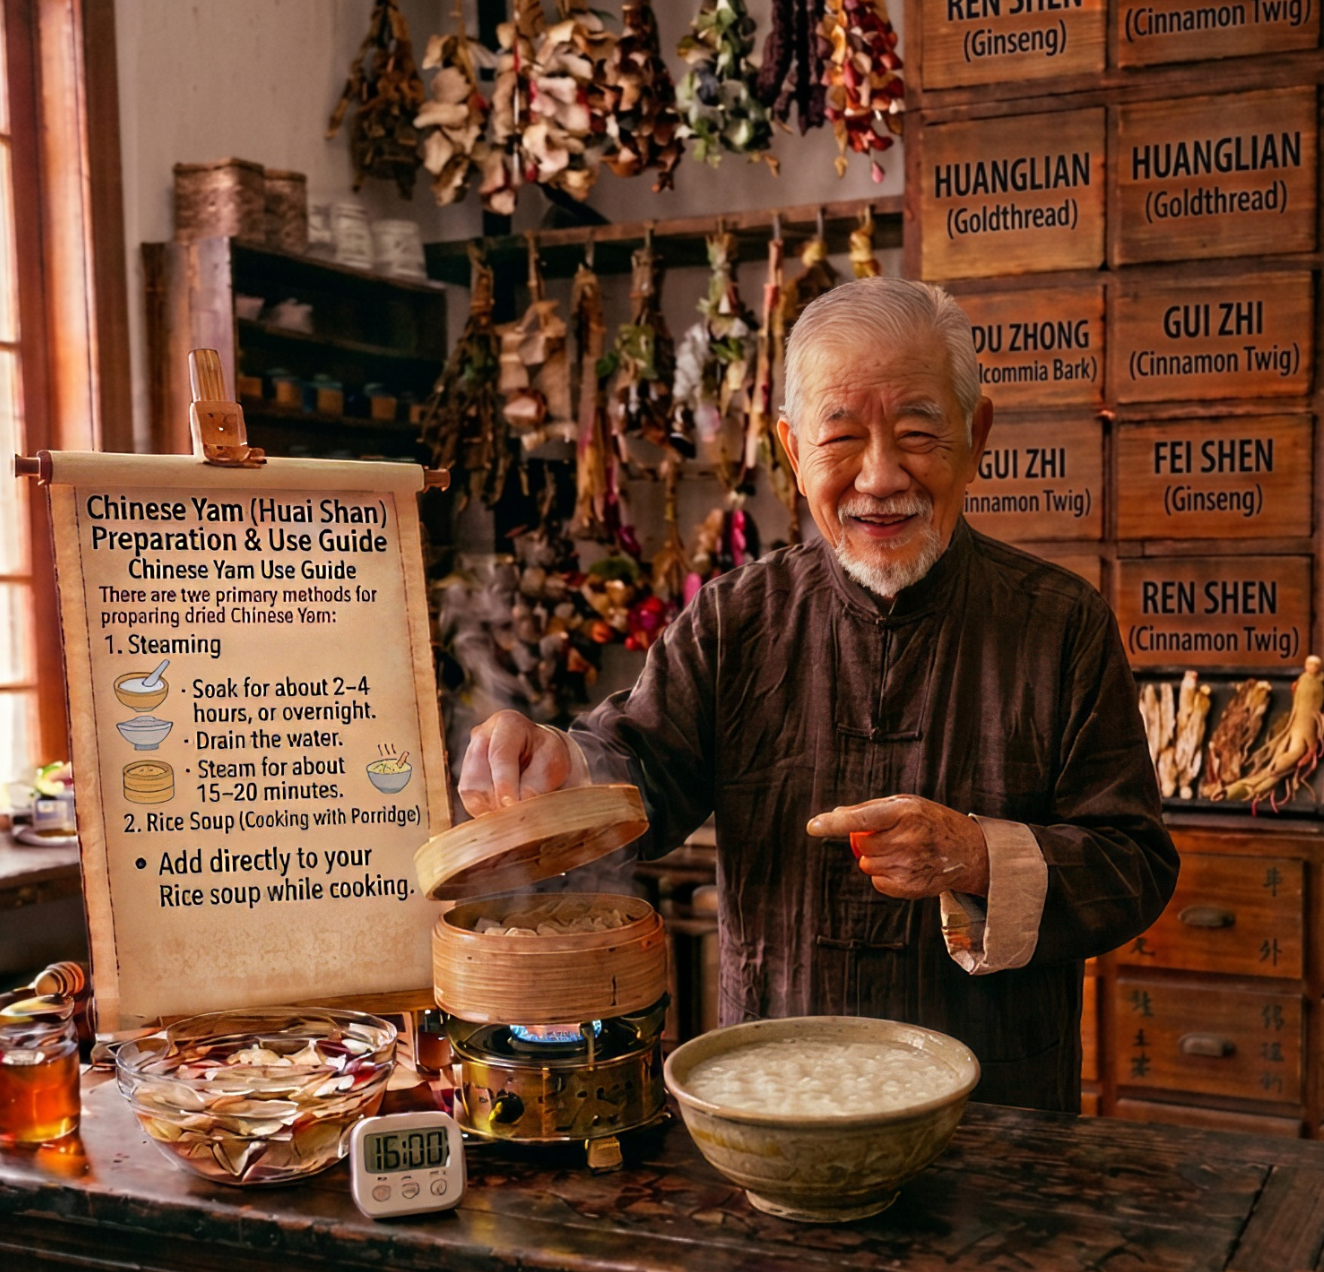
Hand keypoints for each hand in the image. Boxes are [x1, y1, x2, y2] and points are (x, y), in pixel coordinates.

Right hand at [457, 710, 572, 816]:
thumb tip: (515, 806)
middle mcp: (482, 736)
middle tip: (514, 819)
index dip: (504, 783)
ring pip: (470, 792)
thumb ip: (535, 783)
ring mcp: (470, 756)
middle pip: (478, 775)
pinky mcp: (467, 777)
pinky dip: (486, 813)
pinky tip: (503, 817)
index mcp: (507, 724)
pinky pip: (471, 801)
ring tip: (512, 818)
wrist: (541, 758)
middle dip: (495, 801)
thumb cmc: (547, 757)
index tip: (512, 805)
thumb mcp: (552, 764)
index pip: (500, 755)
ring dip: (490, 809)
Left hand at [806, 796, 989, 898]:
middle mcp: (908, 839)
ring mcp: (910, 865)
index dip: (834, 823)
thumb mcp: (905, 804)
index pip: (861, 819)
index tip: (813, 826)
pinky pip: (878, 882)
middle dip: (867, 842)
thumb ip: (869, 809)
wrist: (969, 851)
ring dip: (876, 859)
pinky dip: (884, 875)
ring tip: (902, 851)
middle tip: (889, 836)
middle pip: (862, 845)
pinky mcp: (911, 887)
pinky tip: (906, 866)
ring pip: (868, 865)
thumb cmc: (931, 821)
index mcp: (905, 812)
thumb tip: (835, 814)